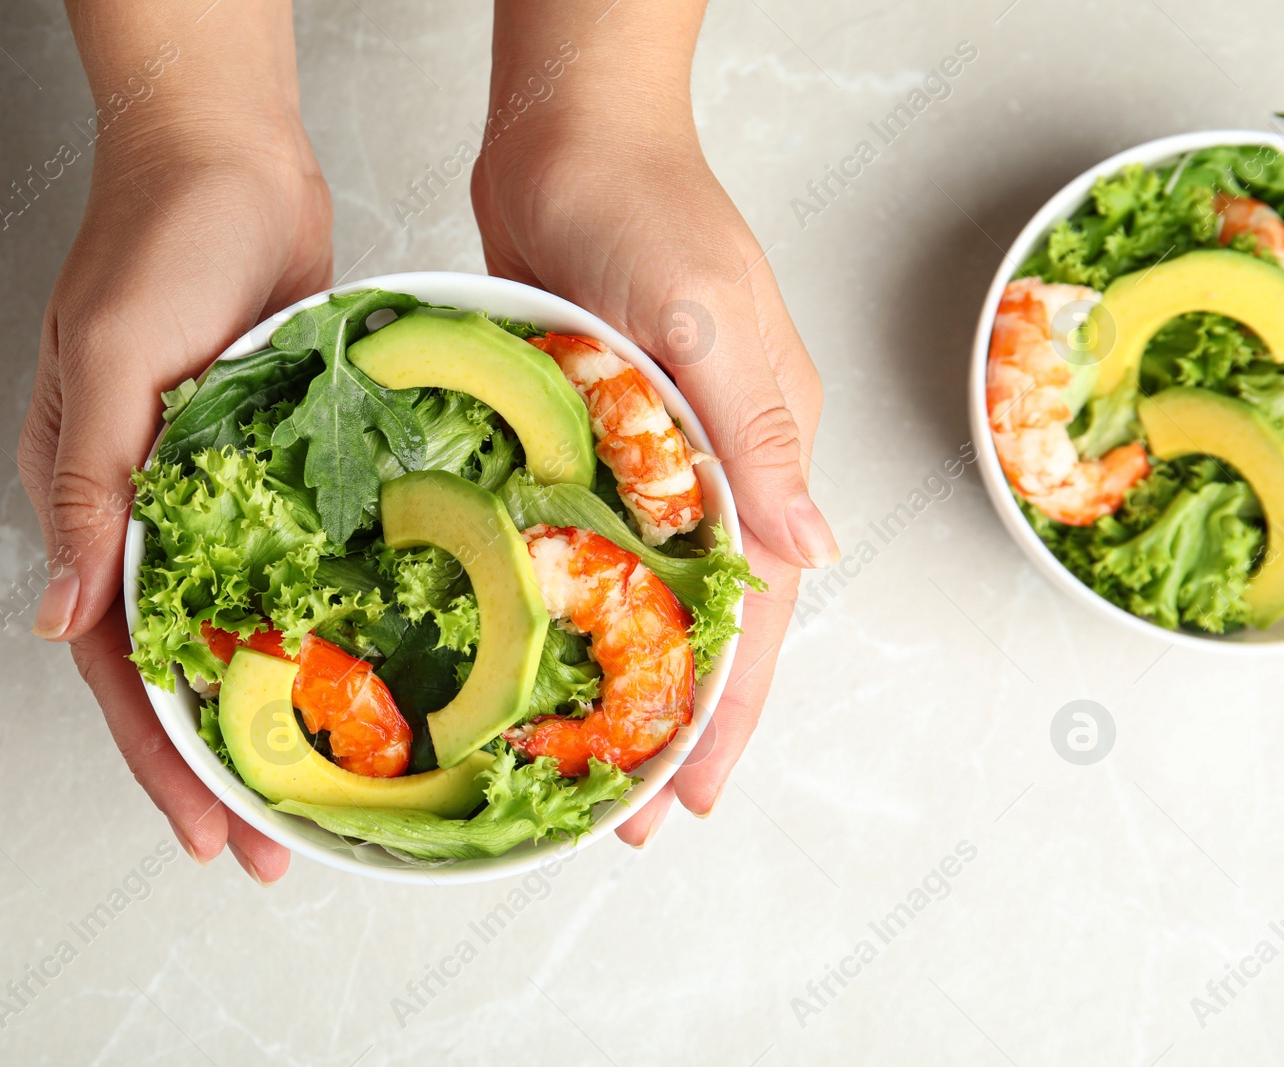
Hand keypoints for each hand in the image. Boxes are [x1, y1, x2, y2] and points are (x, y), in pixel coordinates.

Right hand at [19, 0, 328, 883]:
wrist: (229, 157)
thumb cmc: (156, 245)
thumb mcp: (111, 367)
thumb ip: (87, 490)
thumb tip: (58, 617)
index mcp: (89, 503)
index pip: (119, 665)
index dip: (162, 758)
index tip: (208, 835)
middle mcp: (146, 514)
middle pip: (181, 669)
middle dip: (222, 765)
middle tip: (275, 848)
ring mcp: (211, 495)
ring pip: (239, 629)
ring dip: (276, 711)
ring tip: (326, 789)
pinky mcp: (272, 467)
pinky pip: (290, 566)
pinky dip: (316, 625)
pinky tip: (362, 670)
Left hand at [476, 0, 836, 845]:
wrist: (568, 137)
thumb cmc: (648, 207)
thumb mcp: (709, 321)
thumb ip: (753, 439)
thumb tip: (811, 552)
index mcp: (761, 449)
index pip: (758, 612)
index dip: (727, 712)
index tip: (691, 796)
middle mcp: (711, 466)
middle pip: (700, 622)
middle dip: (667, 723)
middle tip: (621, 814)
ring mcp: (647, 455)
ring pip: (639, 595)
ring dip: (613, 678)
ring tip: (574, 761)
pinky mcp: (586, 438)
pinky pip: (585, 545)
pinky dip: (566, 606)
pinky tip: (529, 650)